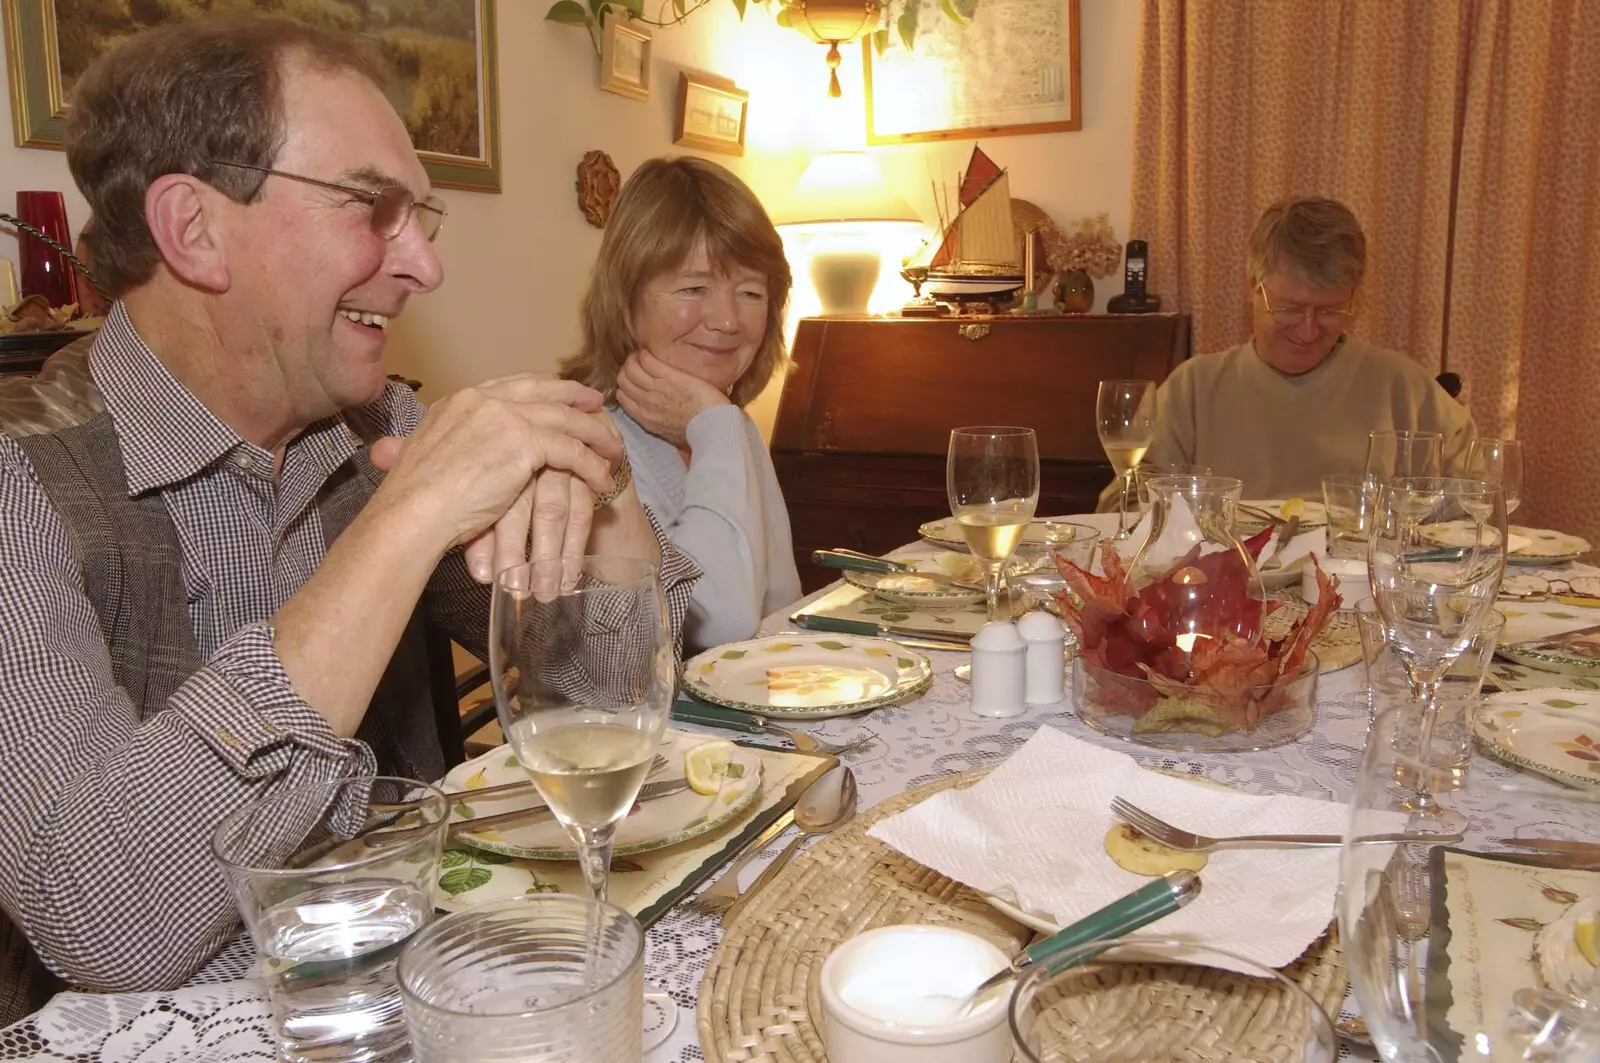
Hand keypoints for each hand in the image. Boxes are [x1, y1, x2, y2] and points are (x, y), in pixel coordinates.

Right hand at [368, 374, 620, 580]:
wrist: (413, 511)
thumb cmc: (412, 499)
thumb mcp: (419, 458)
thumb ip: (432, 448)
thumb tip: (394, 450)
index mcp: (460, 401)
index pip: (512, 385)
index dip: (543, 389)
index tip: (562, 394)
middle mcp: (484, 400)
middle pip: (544, 390)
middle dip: (575, 397)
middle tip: (598, 404)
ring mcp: (505, 417)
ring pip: (566, 419)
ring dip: (594, 434)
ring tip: (613, 449)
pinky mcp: (525, 442)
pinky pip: (572, 450)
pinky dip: (592, 465)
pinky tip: (604, 479)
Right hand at [614, 349, 730, 446]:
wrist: (712, 428)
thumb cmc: (696, 432)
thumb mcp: (668, 432)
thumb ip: (656, 419)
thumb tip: (656, 411)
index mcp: (644, 417)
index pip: (622, 396)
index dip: (625, 384)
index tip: (633, 378)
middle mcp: (645, 402)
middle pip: (623, 380)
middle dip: (627, 369)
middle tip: (636, 363)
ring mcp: (656, 389)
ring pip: (632, 368)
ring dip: (635, 358)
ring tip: (642, 355)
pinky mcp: (669, 377)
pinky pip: (648, 361)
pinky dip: (646, 354)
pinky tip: (650, 351)